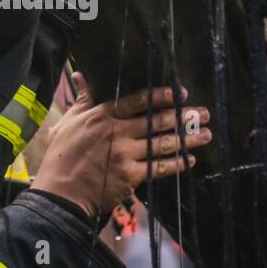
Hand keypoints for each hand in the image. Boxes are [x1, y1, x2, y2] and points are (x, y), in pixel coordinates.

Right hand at [31, 73, 211, 217]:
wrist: (61, 192)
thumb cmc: (62, 156)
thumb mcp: (69, 122)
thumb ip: (83, 98)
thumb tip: (82, 75)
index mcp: (102, 115)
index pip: (138, 100)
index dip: (162, 96)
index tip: (181, 93)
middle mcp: (117, 132)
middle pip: (157, 121)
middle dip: (184, 117)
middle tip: (203, 114)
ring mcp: (125, 155)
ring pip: (162, 143)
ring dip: (187, 139)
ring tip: (205, 135)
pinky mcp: (130, 176)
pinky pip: (159, 167)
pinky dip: (176, 164)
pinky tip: (189, 160)